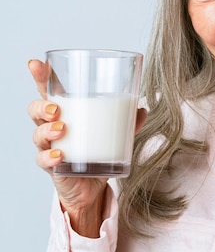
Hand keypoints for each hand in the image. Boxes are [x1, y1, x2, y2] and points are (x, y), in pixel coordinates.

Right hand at [28, 59, 146, 236]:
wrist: (91, 187)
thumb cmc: (98, 154)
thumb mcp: (116, 135)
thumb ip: (128, 122)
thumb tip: (143, 109)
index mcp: (66, 113)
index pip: (48, 90)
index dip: (40, 76)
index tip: (36, 64)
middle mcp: (52, 128)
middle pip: (35, 110)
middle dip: (42, 106)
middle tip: (56, 109)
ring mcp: (50, 147)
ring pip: (37, 134)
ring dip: (46, 129)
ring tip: (60, 128)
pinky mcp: (52, 168)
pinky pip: (43, 161)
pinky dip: (49, 157)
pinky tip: (60, 155)